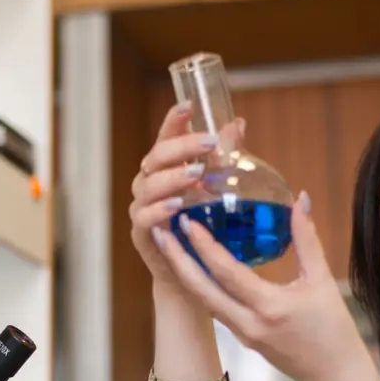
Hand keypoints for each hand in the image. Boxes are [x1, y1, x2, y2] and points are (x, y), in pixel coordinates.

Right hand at [129, 104, 217, 292]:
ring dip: (172, 178)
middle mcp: (149, 185)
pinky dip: (159, 210)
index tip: (189, 105)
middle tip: (208, 142)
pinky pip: (145, 218)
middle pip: (156, 158)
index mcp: (164, 169)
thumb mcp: (214, 189)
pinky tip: (177, 205)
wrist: (190, 275)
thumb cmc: (202, 227)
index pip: (165, 138)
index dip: (173, 121)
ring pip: (149, 186)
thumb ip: (221, 157)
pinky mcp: (143, 235)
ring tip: (196, 175)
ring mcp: (142, 209)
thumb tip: (237, 124)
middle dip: (181, 148)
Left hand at [151, 192, 379, 380]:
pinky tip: (193, 268)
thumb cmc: (334, 330)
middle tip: (161, 232)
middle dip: (177, 260)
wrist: (334, 376)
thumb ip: (307, 240)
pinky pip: (214, 309)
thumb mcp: (322, 281)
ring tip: (169, 246)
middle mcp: (248, 323)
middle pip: (201, 290)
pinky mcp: (242, 338)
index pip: (227, 272)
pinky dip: (201, 287)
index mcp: (269, 307)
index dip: (205, 245)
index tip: (189, 221)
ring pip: (203, 301)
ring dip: (184, 273)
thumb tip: (299, 200)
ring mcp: (241, 334)